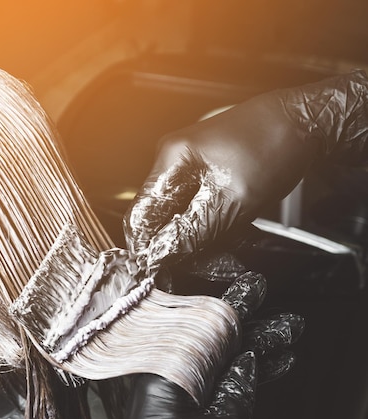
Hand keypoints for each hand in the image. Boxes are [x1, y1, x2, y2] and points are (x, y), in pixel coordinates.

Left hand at [115, 272, 303, 418]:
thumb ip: (238, 391)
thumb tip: (247, 362)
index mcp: (167, 370)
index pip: (205, 326)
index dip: (234, 305)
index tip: (252, 288)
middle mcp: (165, 376)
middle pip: (213, 341)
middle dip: (252, 328)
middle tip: (281, 319)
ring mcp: (172, 393)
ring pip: (218, 362)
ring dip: (252, 350)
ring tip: (285, 338)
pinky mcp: (179, 411)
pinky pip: (213, 384)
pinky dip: (240, 376)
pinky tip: (268, 366)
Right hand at [124, 70, 367, 271]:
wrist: (303, 122)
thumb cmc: (274, 146)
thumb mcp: (234, 200)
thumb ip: (193, 231)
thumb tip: (161, 255)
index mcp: (171, 159)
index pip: (140, 213)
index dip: (145, 246)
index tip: (157, 271)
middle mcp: (172, 161)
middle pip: (157, 216)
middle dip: (173, 243)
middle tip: (195, 264)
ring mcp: (187, 166)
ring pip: (177, 215)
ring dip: (194, 237)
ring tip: (220, 248)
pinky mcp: (203, 173)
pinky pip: (194, 208)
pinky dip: (207, 225)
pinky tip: (226, 233)